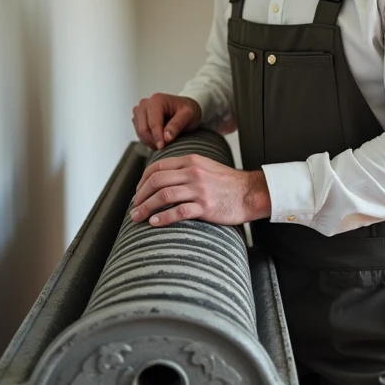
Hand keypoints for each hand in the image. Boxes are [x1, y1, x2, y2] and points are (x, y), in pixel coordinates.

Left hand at [130, 153, 270, 226]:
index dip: (142, 180)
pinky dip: (163, 218)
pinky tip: (154, 223)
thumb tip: (164, 177)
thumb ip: (186, 169)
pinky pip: (179, 212)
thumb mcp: (206, 167)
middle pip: (156, 181)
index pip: (157, 167)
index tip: (138, 192)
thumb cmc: (228, 183)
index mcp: (191, 161)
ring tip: (137, 217)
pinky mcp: (206, 206)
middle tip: (134, 207)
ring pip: (164, 196)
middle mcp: (193, 173)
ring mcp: (199, 189)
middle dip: (140, 195)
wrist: (251, 193)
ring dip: (146, 207)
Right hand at [131, 93, 201, 149]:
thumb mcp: (188, 115)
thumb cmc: (187, 111)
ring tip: (164, 145)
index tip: (162, 147)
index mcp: (156, 100)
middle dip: (153, 141)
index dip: (157, 137)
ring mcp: (139, 111)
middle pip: (143, 128)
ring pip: (140, 132)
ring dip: (150, 142)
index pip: (153, 122)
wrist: (184, 108)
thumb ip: (177, 125)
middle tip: (165, 148)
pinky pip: (139, 134)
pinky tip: (158, 141)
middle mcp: (145, 104)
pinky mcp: (138, 119)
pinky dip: (148, 140)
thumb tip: (166, 138)